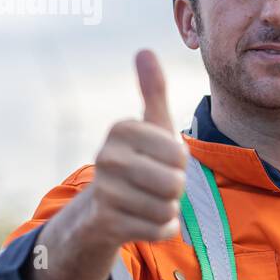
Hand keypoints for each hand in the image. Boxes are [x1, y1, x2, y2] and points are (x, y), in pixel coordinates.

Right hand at [83, 49, 188, 246]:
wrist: (101, 210)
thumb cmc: (138, 161)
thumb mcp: (150, 126)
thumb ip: (152, 90)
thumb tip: (144, 50)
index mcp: (121, 129)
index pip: (179, 154)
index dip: (178, 162)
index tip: (159, 160)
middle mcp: (106, 157)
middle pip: (175, 183)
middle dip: (175, 189)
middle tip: (155, 184)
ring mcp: (104, 190)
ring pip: (169, 208)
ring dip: (168, 209)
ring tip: (148, 200)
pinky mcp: (106, 222)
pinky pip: (161, 229)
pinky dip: (162, 229)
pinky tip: (144, 220)